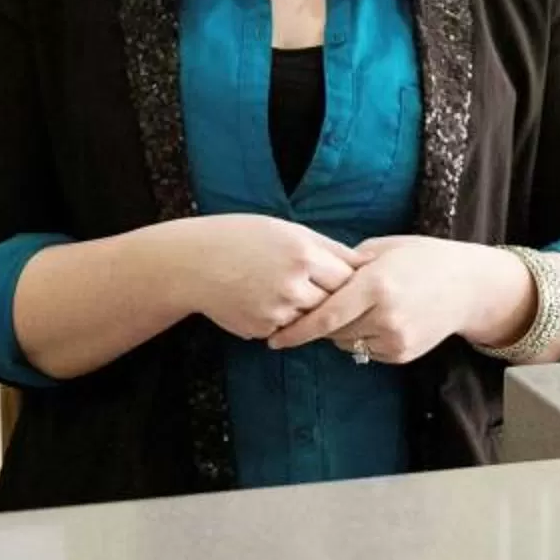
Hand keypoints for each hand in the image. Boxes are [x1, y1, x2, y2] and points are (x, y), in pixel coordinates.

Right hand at [173, 215, 362, 340]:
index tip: (345, 279)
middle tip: (317, 288)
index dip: (349, 280)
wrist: (193, 263)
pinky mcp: (263, 330)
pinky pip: (287, 329)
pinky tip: (263, 301)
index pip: (348, 278)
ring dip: (307, 310)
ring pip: (311, 319)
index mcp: (303, 254)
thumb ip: (328, 248)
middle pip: (333, 303)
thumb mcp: (287, 230)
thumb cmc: (242, 238)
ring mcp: (278, 312)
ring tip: (283, 290)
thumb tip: (366, 263)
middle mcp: (293, 285)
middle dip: (331, 298)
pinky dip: (283, 319)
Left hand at [266, 235, 527, 363]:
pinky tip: (378, 319)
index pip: (325, 316)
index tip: (274, 338)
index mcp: (377, 285)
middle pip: (332, 332)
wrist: (468, 285)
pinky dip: (364, 339)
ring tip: (358, 309)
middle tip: (315, 312)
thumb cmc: (423, 258)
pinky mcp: (403, 353)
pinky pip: (368, 351)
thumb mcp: (384, 250)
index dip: (296, 330)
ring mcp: (396, 338)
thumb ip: (347, 265)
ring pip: (348, 344)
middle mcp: (386, 315)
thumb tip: (311, 276)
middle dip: (320, 325)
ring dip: (342, 332)